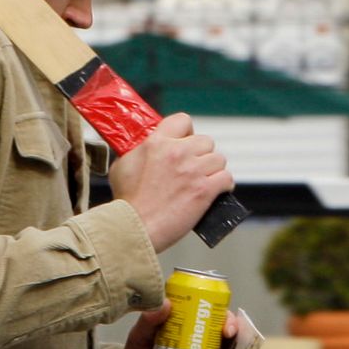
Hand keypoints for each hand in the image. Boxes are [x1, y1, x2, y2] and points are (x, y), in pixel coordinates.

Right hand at [109, 113, 234, 252]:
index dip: (187, 132)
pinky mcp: (204, 190)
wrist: (134, 228)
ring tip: (204, 180)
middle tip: (193, 168)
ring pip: (219, 159)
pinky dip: (224, 185)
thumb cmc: (126, 202)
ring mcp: (193, 171)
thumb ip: (137, 151)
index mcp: (157, 142)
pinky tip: (216, 191)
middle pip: (206, 141)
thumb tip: (143, 148)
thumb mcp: (122, 166)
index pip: (183, 120)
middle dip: (202, 154)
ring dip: (213, 169)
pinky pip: (226, 178)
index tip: (185, 142)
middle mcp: (178, 152)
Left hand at [111, 304, 245, 348]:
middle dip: (234, 334)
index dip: (225, 316)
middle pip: (225, 334)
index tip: (225, 325)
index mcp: (186, 326)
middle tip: (228, 338)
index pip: (213, 314)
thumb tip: (167, 303)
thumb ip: (147, 321)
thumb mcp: (138, 339)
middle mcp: (199, 343)